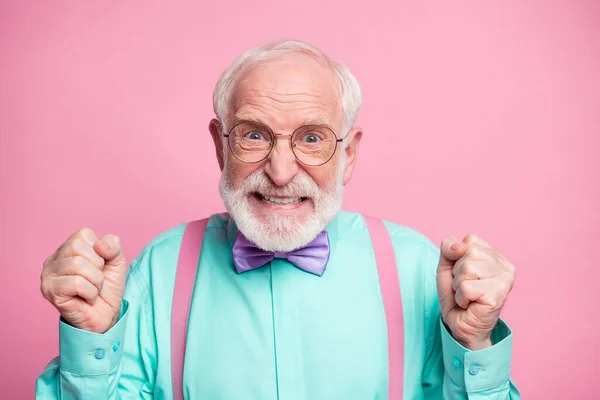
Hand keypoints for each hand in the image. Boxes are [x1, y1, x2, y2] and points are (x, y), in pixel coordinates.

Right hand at [40, 228, 127, 332]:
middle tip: (96, 280)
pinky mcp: (50, 292)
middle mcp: (53, 259)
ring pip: (77, 265)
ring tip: (93, 290)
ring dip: (95, 281)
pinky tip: (87, 298)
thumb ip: (113, 245)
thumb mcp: (117, 261)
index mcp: (67, 248)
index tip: (100, 266)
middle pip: (78, 248)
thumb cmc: (108, 288)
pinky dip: (90, 292)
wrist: (107, 316)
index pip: (83, 234)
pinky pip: (76, 283)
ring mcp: (48, 276)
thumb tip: (99, 245)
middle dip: (97, 266)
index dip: (100, 251)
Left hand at [436, 234, 515, 349]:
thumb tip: (460, 246)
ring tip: (468, 295)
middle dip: (458, 272)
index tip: (464, 275)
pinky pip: (466, 287)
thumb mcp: (446, 266)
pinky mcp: (498, 295)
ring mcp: (505, 279)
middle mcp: (505, 265)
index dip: (458, 258)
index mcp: (495, 255)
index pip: (470, 240)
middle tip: (465, 288)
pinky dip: (461, 297)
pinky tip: (470, 304)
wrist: (459, 325)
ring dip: (459, 285)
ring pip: (468, 268)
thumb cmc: (456, 295)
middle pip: (468, 252)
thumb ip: (449, 248)